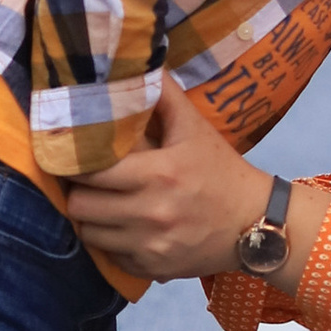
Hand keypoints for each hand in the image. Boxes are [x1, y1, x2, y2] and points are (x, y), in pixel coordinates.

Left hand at [64, 77, 322, 287]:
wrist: (256, 224)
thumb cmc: (220, 170)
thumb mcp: (195, 128)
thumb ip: (163, 95)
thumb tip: (136, 61)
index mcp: (157, 174)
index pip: (90, 173)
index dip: (76, 164)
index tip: (75, 156)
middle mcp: (151, 214)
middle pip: (80, 208)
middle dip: (79, 193)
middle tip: (87, 181)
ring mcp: (151, 247)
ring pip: (89, 236)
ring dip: (92, 220)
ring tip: (103, 204)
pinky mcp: (153, 270)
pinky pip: (111, 258)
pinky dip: (112, 245)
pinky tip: (125, 228)